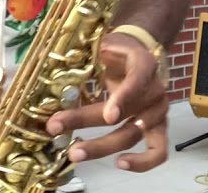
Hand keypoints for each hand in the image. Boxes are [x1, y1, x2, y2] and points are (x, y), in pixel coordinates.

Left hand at [44, 32, 168, 172]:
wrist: (140, 53)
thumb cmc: (119, 51)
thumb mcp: (105, 43)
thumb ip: (86, 53)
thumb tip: (50, 65)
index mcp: (144, 65)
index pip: (137, 82)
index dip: (124, 99)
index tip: (108, 116)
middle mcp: (155, 90)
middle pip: (125, 112)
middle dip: (86, 121)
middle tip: (55, 127)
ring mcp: (158, 112)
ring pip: (133, 135)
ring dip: (102, 147)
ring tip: (74, 152)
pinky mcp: (158, 129)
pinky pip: (158, 151)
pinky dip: (142, 163)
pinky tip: (119, 164)